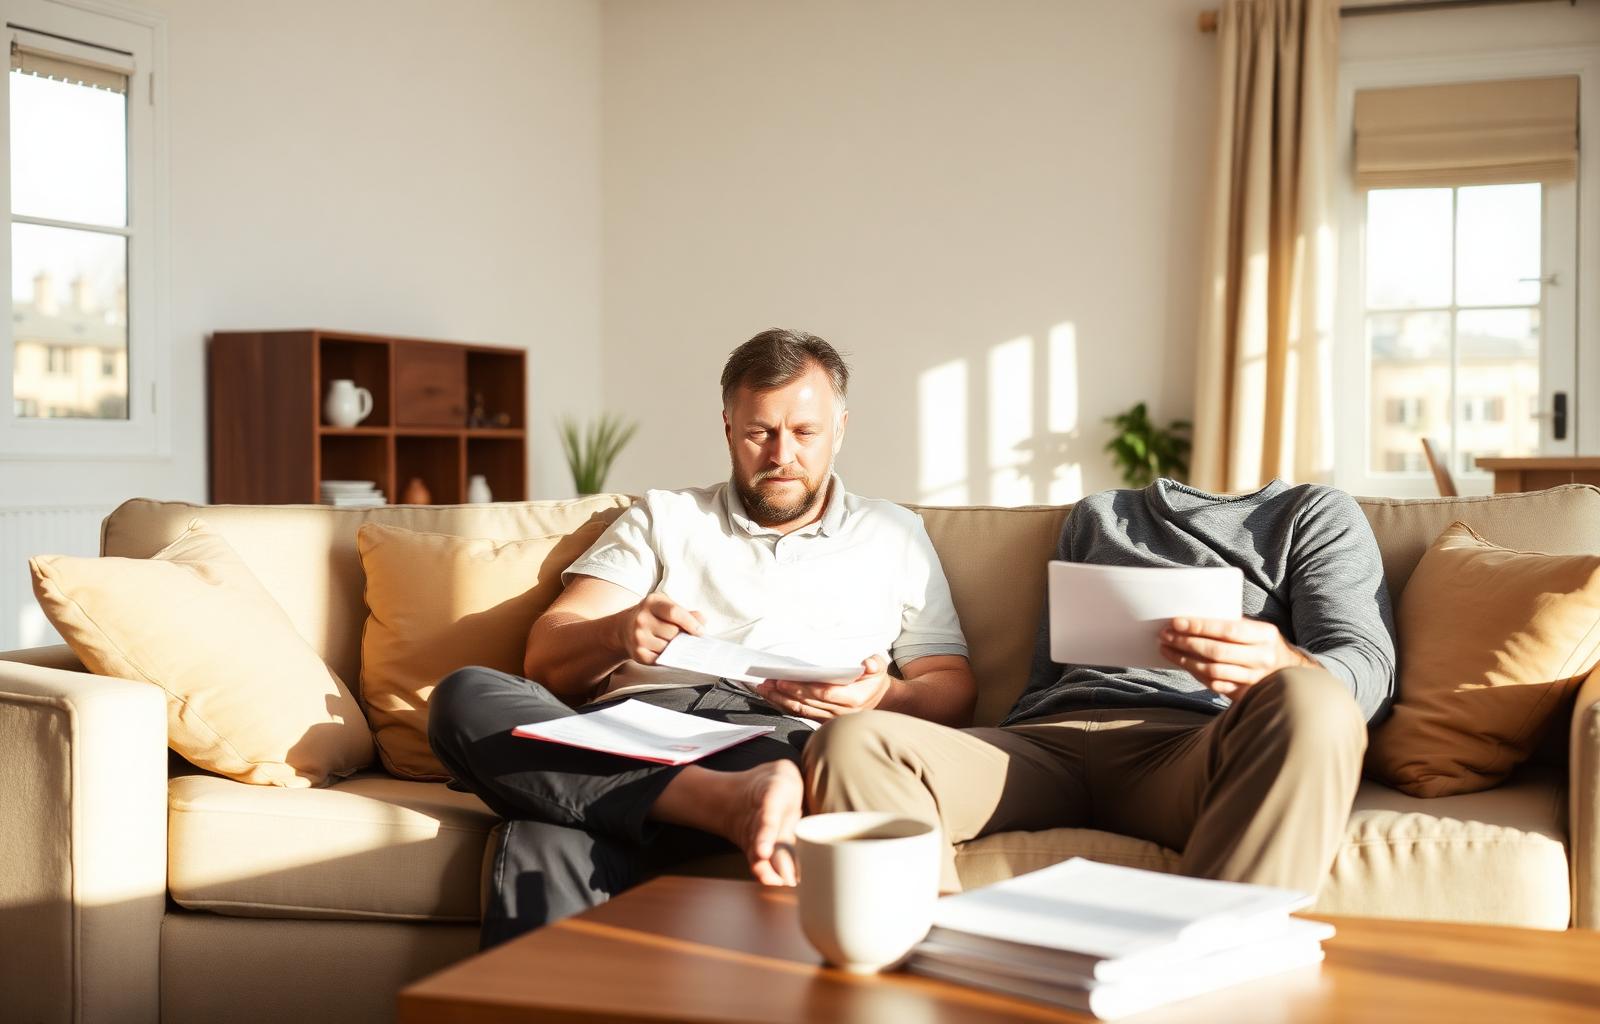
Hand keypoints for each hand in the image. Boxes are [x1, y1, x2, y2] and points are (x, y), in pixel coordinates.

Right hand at [615, 593, 703, 664]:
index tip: (701, 632)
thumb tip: (702, 620)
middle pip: (672, 632)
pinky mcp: (638, 654)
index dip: (690, 623)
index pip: (674, 613)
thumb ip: (685, 612)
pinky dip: (667, 657)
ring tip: (673, 642)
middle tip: (686, 637)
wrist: (624, 628)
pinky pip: (660, 659)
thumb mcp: (666, 606)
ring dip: (675, 647)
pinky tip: (666, 651)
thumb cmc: (652, 616)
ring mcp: (638, 637)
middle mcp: (642, 619)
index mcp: (651, 602)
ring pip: (668, 647)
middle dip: (683, 636)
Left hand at [755, 654, 891, 721]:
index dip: (804, 688)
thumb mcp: (879, 669)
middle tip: (768, 681)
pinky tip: (771, 697)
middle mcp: (839, 712)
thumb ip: (875, 664)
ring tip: (764, 688)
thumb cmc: (873, 681)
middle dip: (786, 692)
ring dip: (780, 700)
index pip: (825, 694)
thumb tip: (869, 664)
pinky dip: (784, 705)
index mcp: (853, 699)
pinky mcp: (821, 720)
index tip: (786, 681)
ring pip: (801, 710)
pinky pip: (800, 713)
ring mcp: (829, 719)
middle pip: (808, 703)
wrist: (878, 702)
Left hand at [1158, 617, 1312, 696]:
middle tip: (1165, 635)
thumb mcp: (1255, 629)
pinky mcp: (1246, 693)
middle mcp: (1262, 658)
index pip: (1227, 629)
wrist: (1290, 672)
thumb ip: (1231, 624)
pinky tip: (1183, 663)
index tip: (1176, 622)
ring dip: (1185, 660)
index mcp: (1265, 635)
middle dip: (1186, 643)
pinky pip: (1215, 685)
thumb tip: (1191, 619)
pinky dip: (1195, 674)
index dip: (1200, 626)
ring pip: (1212, 670)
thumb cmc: (1263, 644)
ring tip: (1167, 649)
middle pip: (1216, 651)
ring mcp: (1255, 679)